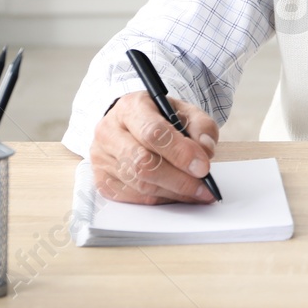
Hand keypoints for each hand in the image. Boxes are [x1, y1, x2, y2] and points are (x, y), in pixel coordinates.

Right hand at [91, 91, 219, 204]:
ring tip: (197, 193)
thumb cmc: (159, 117)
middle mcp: (110, 131)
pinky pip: (132, 197)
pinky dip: (159, 199)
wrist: (131, 123)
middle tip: (204, 187)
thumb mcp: (185, 111)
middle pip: (143, 162)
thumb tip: (205, 151)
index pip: (153, 133)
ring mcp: (101, 157)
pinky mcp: (101, 179)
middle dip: (179, 179)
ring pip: (138, 184)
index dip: (180, 152)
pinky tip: (176, 195)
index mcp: (131, 107)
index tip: (203, 167)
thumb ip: (201, 127)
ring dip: (173, 193)